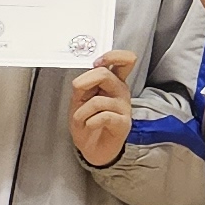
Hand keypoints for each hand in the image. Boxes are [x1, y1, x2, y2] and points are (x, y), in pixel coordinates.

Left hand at [66, 49, 137, 164]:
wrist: (92, 148)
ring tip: (82, 120)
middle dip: (85, 83)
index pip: (125, 60)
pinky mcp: (123, 123)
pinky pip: (102, 117)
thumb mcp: (80, 100)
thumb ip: (84, 86)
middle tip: (79, 93)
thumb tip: (84, 78)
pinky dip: (89, 122)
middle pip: (106, 74)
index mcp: (113, 81)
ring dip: (81, 112)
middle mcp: (121, 91)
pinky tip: (90, 126)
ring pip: (97, 101)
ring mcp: (123, 107)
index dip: (111, 56)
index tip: (96, 63)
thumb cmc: (87, 122)